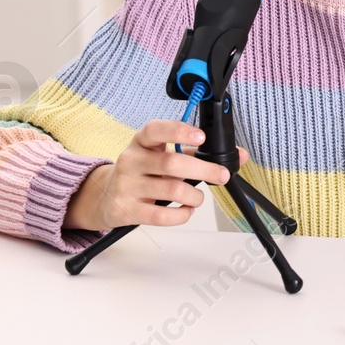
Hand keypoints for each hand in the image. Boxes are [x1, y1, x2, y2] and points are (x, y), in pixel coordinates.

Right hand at [66, 119, 248, 230]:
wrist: (104, 196)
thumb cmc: (142, 172)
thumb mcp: (163, 155)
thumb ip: (199, 153)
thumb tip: (240, 156)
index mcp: (142, 142)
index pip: (156, 130)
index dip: (179, 131)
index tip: (201, 136)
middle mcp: (131, 160)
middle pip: (171, 162)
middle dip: (203, 169)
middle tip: (221, 175)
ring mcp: (126, 185)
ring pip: (171, 189)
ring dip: (194, 196)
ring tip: (198, 198)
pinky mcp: (126, 210)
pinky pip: (160, 215)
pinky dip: (181, 214)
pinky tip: (186, 210)